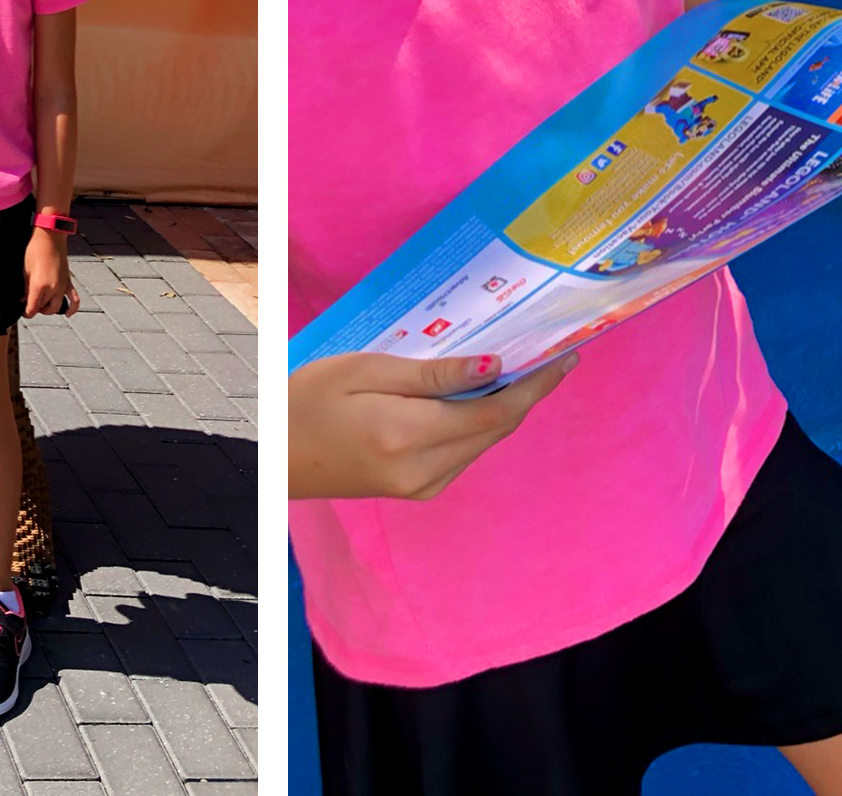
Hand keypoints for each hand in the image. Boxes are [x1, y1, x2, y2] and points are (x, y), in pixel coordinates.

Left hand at [23, 230, 78, 318]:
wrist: (50, 237)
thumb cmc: (35, 250)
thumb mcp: (25, 270)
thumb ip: (25, 288)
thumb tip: (23, 299)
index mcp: (39, 286)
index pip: (32, 309)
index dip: (26, 313)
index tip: (22, 311)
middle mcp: (53, 289)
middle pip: (44, 309)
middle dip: (36, 309)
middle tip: (30, 304)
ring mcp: (62, 286)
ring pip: (56, 307)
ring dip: (49, 309)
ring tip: (42, 305)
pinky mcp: (68, 281)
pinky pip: (74, 299)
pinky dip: (72, 308)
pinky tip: (68, 314)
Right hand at [289, 350, 574, 501]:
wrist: (276, 459)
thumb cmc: (307, 402)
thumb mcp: (363, 371)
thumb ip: (430, 373)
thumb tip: (493, 367)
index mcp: (409, 436)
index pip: (494, 411)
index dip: (536, 384)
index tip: (565, 355)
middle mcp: (425, 471)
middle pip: (496, 428)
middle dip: (528, 392)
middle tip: (551, 351)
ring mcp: (423, 487)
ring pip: (484, 442)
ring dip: (506, 406)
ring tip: (523, 366)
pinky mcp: (418, 490)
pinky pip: (465, 452)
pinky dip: (480, 422)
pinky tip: (480, 395)